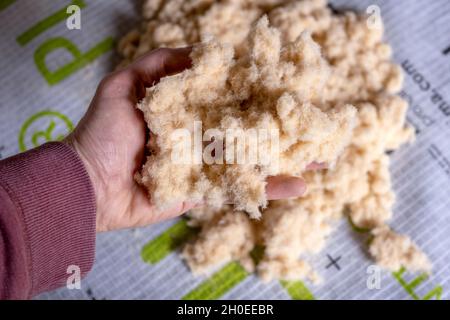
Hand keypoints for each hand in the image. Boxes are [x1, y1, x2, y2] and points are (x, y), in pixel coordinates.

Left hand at [66, 48, 310, 231]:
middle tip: (313, 118)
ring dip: (287, 156)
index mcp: (186, 108)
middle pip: (247, 127)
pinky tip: (300, 185)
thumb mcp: (125, 85)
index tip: (285, 81)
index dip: (256, 88)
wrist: (88, 183)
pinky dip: (268, 188)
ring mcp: (205, 165)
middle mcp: (200, 135)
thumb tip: (204, 52)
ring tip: (321, 153)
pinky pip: (240, 189)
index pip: (228, 95)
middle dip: (280, 123)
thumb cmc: (103, 131)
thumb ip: (159, 64)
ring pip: (251, 159)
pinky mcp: (205, 191)